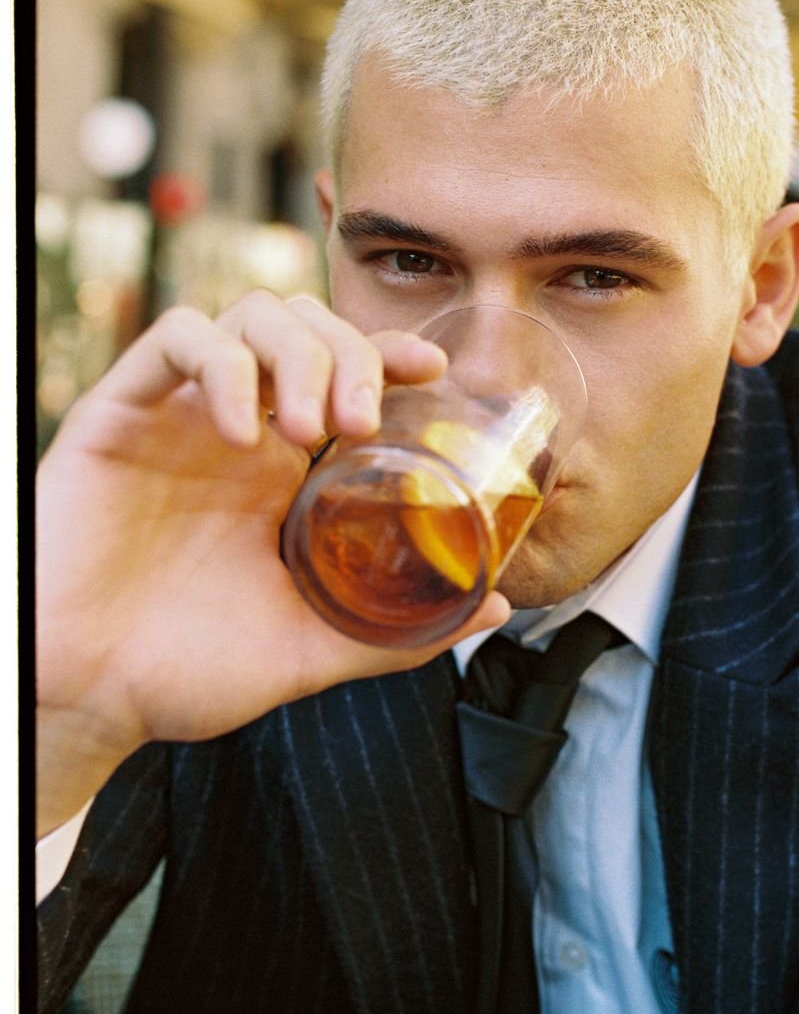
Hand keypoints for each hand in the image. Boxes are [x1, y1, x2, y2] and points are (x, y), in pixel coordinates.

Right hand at [36, 291, 509, 831]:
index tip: (435, 370)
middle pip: (304, 329)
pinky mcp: (119, 415)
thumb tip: (494, 603)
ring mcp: (177, 418)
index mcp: (280, 476)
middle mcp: (235, 433)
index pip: (343, 376)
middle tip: (362, 419)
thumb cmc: (185, 675)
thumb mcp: (311, 652)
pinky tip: (242, 430)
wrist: (89, 698)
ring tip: (310, 429)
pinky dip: (219, 364)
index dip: (390, 353)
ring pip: (246, 316)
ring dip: (295, 354)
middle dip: (348, 352)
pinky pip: (172, 340)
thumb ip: (399, 634)